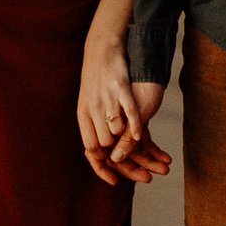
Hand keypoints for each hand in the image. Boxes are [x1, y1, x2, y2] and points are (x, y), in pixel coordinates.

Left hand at [77, 51, 171, 184]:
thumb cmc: (96, 80)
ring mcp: (106, 99)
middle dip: (120, 157)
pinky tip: (142, 136)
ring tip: (139, 146)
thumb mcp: (89, 103)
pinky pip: (129, 113)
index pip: (90, 149)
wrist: (101, 48)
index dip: (102, 165)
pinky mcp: (120, 88)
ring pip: (116, 132)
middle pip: (105, 144)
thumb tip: (101, 152)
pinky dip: (135, 127)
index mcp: (83, 114)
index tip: (115, 178)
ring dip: (127, 141)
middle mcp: (92, 109)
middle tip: (135, 164)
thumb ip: (94, 126)